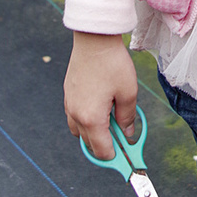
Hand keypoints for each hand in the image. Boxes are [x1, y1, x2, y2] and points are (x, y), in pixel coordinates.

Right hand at [64, 32, 137, 159]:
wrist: (94, 39)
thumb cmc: (112, 64)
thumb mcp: (128, 91)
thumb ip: (128, 117)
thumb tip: (128, 134)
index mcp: (91, 118)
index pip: (102, 150)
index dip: (116, 156)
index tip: (128, 157)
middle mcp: (75, 115)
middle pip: (89, 144)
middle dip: (106, 144)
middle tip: (125, 135)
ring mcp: (69, 105)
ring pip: (80, 131)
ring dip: (95, 132)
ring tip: (113, 117)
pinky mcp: (68, 94)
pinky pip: (75, 116)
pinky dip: (87, 119)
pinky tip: (102, 105)